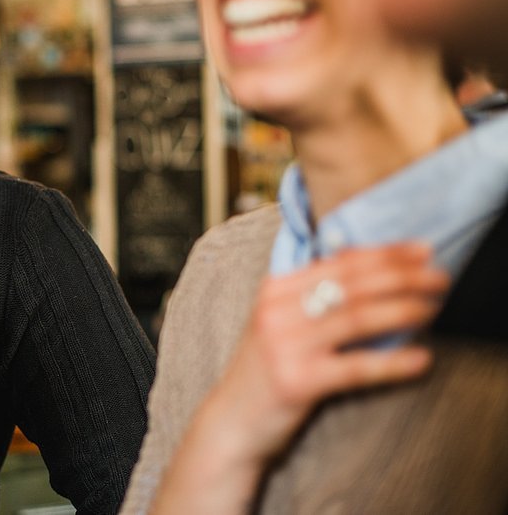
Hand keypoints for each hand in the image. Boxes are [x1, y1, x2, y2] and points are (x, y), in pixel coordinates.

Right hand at [154, 243, 448, 512]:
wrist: (231, 422)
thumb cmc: (265, 371)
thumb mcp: (279, 323)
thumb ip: (312, 295)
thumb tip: (371, 267)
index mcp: (274, 289)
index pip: (339, 262)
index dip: (386, 253)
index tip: (423, 250)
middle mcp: (276, 310)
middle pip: (351, 285)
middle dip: (402, 277)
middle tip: (440, 277)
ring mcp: (283, 345)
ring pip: (356, 318)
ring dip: (403, 310)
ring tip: (434, 308)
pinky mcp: (296, 381)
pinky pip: (355, 367)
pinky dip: (393, 363)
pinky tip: (421, 359)